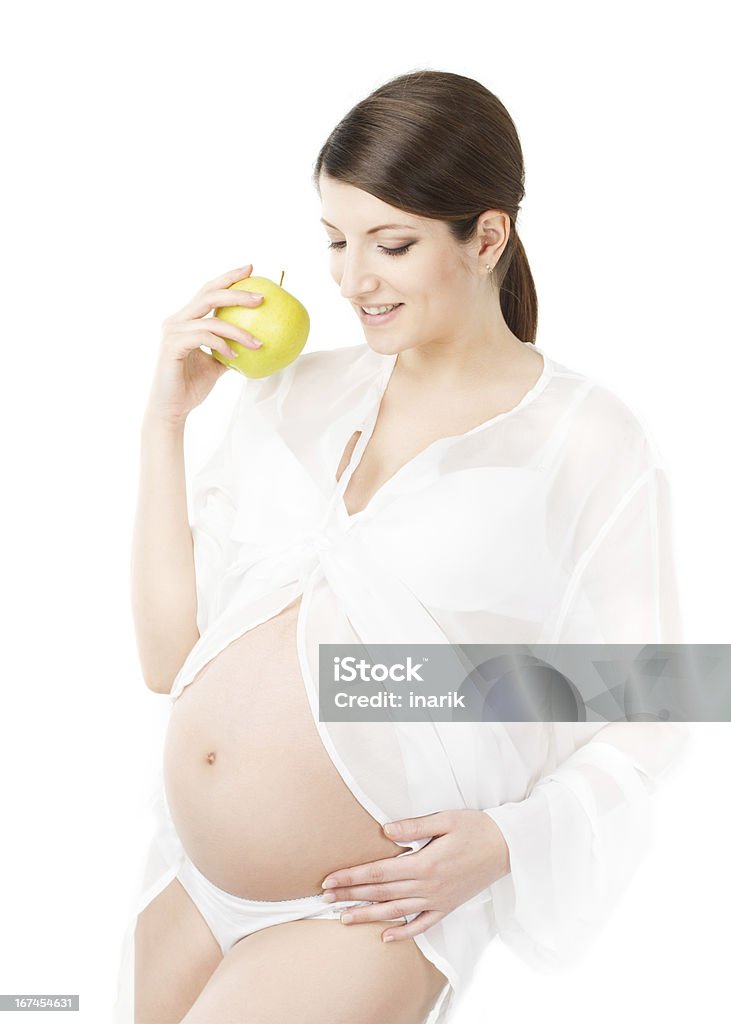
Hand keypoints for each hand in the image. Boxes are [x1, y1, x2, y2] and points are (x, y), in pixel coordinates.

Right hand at [145, 263, 264, 425]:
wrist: (172, 408)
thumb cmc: (191, 386)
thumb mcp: (217, 364)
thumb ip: (229, 348)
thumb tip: (256, 342)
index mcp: (186, 320)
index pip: (208, 291)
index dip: (229, 278)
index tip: (251, 270)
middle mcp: (177, 320)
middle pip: (209, 294)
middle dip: (237, 292)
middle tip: (261, 297)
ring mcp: (173, 331)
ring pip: (211, 320)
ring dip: (239, 330)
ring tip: (257, 343)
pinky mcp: (172, 345)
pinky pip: (204, 337)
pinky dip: (222, 345)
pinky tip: (235, 356)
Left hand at [320, 809, 510, 942]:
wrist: (509, 848)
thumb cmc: (476, 828)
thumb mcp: (446, 819)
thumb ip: (414, 826)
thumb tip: (384, 831)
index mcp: (425, 863)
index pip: (378, 872)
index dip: (351, 876)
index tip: (329, 880)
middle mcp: (428, 887)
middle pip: (381, 893)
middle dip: (350, 895)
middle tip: (324, 898)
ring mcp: (438, 900)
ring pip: (396, 912)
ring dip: (368, 915)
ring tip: (343, 918)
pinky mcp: (448, 907)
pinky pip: (423, 925)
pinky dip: (404, 934)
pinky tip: (386, 937)